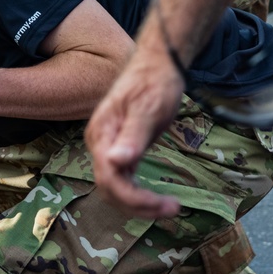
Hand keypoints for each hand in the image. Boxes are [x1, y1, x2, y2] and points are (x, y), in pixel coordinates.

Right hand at [85, 33, 182, 216]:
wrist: (159, 64)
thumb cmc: (154, 83)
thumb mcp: (148, 109)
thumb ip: (132, 137)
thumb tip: (116, 162)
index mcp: (102, 134)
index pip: (109, 177)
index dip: (133, 198)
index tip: (163, 204)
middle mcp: (100, 143)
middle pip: (110, 188)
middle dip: (138, 205)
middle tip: (172, 209)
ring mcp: (109, 147)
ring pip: (116, 187)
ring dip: (140, 203)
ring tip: (169, 207)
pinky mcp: (120, 149)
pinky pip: (123, 179)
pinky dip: (139, 194)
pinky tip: (158, 198)